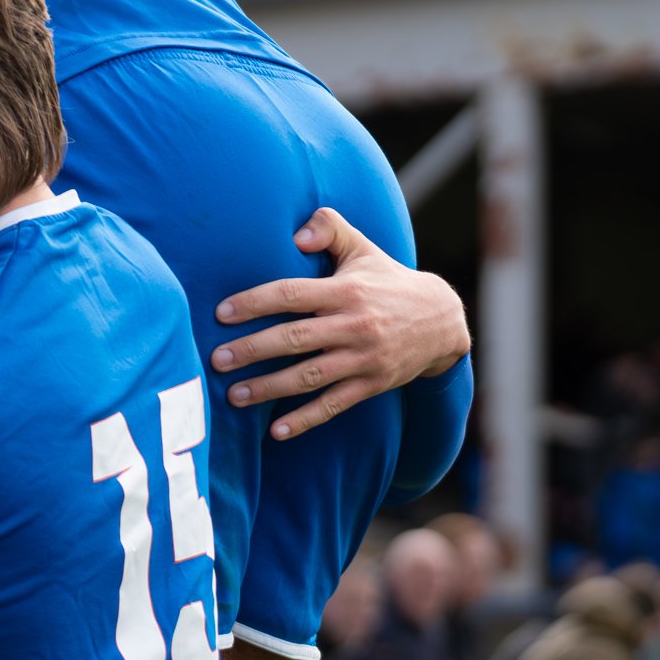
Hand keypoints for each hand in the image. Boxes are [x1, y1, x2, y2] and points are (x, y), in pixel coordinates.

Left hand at [211, 207, 469, 441]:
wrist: (442, 321)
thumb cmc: (388, 280)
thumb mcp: (363, 249)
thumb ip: (330, 228)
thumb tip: (296, 233)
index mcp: (346, 291)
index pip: (292, 294)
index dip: (255, 303)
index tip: (221, 313)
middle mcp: (354, 325)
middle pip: (295, 339)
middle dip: (253, 350)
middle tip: (216, 359)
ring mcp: (363, 358)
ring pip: (310, 376)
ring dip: (270, 388)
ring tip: (234, 395)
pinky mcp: (372, 384)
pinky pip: (334, 404)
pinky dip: (306, 419)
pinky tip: (277, 431)